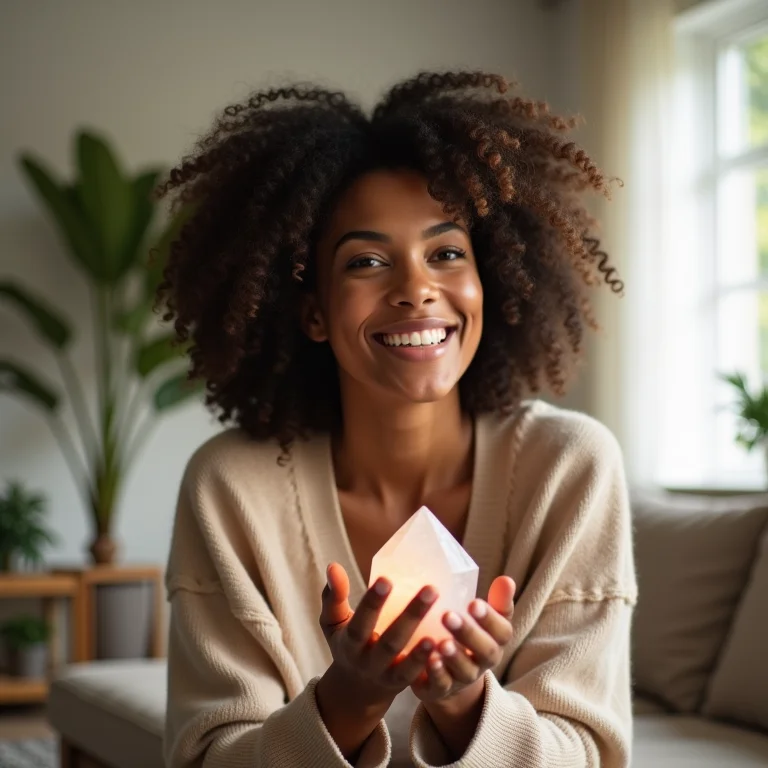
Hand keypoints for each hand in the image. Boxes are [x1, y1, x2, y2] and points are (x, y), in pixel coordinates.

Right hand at [319, 562, 437, 706]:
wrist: (355, 690)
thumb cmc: (347, 643)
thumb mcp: (333, 622)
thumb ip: (334, 596)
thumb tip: (333, 565)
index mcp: (350, 643)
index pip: (360, 623)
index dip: (372, 603)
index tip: (387, 579)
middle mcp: (368, 662)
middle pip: (390, 642)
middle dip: (410, 616)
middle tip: (431, 588)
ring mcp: (387, 676)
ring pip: (406, 665)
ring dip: (422, 649)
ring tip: (442, 623)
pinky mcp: (404, 686)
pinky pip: (419, 680)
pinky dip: (432, 666)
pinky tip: (447, 647)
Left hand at [411, 575, 515, 704]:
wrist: (448, 678)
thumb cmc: (467, 638)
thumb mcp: (482, 620)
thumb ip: (496, 602)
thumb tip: (506, 579)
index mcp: (495, 642)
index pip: (502, 632)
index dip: (490, 619)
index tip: (474, 603)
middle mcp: (482, 663)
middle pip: (485, 652)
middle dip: (468, 634)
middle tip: (449, 616)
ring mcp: (463, 679)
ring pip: (464, 671)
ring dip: (454, 657)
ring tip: (441, 642)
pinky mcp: (441, 690)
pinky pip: (442, 685)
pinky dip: (436, 674)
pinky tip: (429, 660)